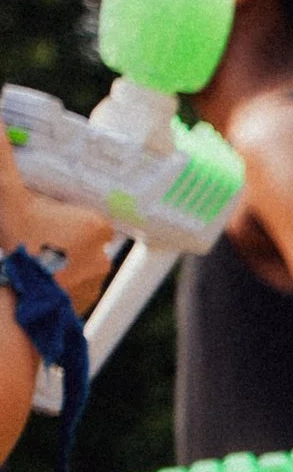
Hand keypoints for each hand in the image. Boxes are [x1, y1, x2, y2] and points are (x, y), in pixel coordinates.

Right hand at [0, 134, 114, 310]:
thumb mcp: (8, 197)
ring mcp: (94, 283)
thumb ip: (3, 161)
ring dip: (52, 257)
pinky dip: (52, 280)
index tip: (34, 213)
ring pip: (72, 259)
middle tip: (25, 236)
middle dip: (52, 233)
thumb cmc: (14, 250)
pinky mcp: (81, 306)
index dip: (54, 208)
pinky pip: (69, 284)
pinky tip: (30, 278)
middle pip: (76, 234)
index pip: (80, 208)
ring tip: (25, 258)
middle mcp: (104, 256)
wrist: (11, 310)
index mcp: (96, 226)